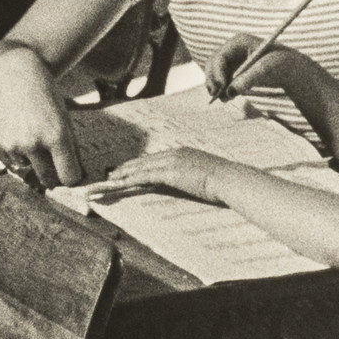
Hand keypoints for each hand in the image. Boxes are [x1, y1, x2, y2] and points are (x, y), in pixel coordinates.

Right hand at [0, 83, 83, 189]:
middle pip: (47, 179)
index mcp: (57, 136)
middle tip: (53, 170)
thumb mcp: (64, 120)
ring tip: (30, 136)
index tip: (71, 176)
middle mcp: (33, 143)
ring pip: (27, 169)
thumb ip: (70, 149)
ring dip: (31, 161)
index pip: (69, 176)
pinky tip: (17, 134)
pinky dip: (15, 155)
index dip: (72, 178)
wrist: (13, 77)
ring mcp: (12, 144)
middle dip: (52, 178)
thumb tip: (76, 178)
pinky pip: (10, 162)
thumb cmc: (45, 98)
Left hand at [82, 147, 234, 203]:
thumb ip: (196, 177)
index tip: (129, 170)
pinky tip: (118, 185)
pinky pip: (143, 177)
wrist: (230, 179)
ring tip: (108, 182)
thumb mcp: (207, 177)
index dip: (140, 165)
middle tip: (111, 175)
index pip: (156, 160)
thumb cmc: (225, 182)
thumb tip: (193, 185)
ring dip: (121, 175)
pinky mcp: (169, 172)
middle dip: (126, 168)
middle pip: (144, 162)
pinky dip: (128, 181)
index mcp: (183, 153)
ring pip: (139, 168)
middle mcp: (174, 153)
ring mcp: (171, 162)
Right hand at [205, 35, 303, 99]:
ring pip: (214, 73)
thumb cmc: (280, 65)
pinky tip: (227, 97)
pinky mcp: (233, 71)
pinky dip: (221, 89)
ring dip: (215, 86)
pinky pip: (220, 80)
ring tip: (223, 99)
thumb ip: (247, 79)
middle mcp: (232, 50)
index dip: (217, 72)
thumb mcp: (265, 70)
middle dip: (213, 79)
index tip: (222, 87)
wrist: (289, 70)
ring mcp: (231, 60)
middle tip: (215, 95)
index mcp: (238, 42)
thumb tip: (230, 92)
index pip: (220, 56)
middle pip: (213, 64)